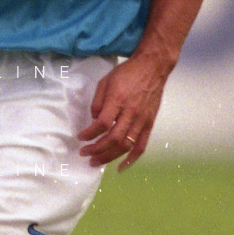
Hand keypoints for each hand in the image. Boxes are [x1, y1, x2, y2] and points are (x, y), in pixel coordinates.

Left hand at [76, 56, 166, 171]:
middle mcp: (131, 113)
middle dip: (96, 149)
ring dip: (109, 157)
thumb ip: (98, 102)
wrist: (153, 67)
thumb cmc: (127, 72)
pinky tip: (120, 167)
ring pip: (126, 145)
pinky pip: (141, 146)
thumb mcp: (105, 81)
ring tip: (96, 161)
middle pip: (113, 139)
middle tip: (84, 153)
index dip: (89, 134)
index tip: (80, 137)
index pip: (102, 124)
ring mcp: (142, 120)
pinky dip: (131, 159)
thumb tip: (94, 120)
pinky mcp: (149, 124)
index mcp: (118, 100)